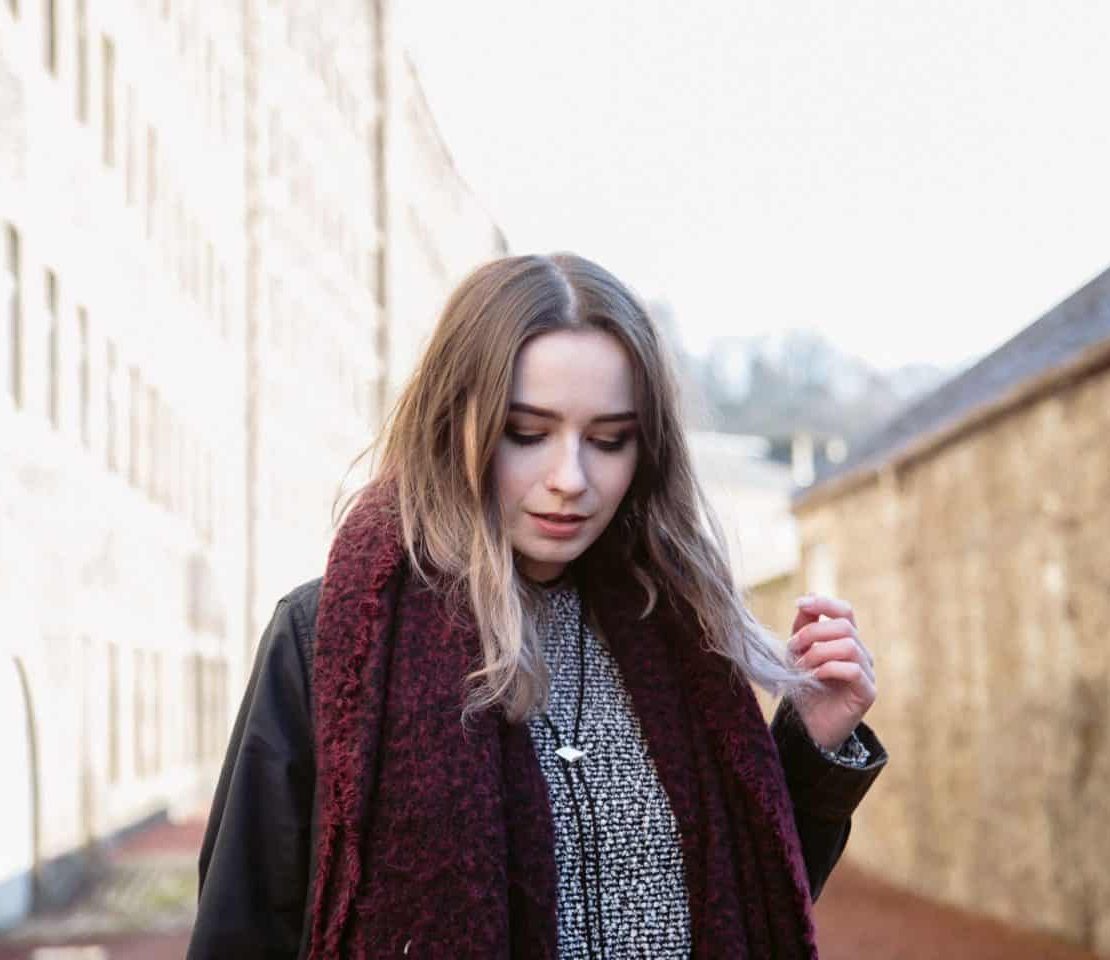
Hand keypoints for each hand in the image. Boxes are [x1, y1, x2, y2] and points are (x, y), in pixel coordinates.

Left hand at [787, 594, 876, 751]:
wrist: (811, 726)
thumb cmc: (806, 687)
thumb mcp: (798, 654)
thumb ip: (803, 629)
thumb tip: (805, 602)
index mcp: (845, 640)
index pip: (845, 611)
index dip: (825, 603)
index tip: (800, 603)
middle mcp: (861, 653)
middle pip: (844, 626)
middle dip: (813, 633)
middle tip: (793, 648)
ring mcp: (867, 672)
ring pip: (849, 645)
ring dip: (818, 652)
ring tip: (801, 665)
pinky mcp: (868, 692)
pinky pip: (853, 670)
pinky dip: (829, 668)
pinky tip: (815, 676)